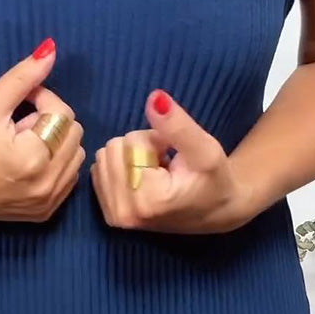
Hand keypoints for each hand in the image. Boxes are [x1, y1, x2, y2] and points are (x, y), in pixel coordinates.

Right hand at [0, 38, 84, 221]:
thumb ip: (22, 77)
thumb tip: (52, 49)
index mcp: (34, 158)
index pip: (62, 112)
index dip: (42, 99)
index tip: (21, 102)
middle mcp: (48, 184)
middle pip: (74, 132)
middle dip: (49, 122)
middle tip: (19, 126)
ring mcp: (49, 201)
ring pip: (76, 153)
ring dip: (55, 142)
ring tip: (23, 144)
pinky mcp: (47, 212)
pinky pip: (69, 175)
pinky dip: (55, 163)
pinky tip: (29, 162)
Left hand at [90, 89, 256, 233]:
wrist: (215, 211)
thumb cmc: (213, 179)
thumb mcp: (205, 149)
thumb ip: (177, 125)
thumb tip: (154, 98)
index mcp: (145, 201)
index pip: (132, 141)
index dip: (155, 141)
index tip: (173, 159)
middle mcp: (123, 213)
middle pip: (113, 147)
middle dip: (141, 148)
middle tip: (165, 165)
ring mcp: (113, 215)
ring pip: (105, 155)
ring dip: (130, 157)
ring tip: (157, 173)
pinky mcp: (109, 213)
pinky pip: (99, 168)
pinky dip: (121, 167)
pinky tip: (144, 180)